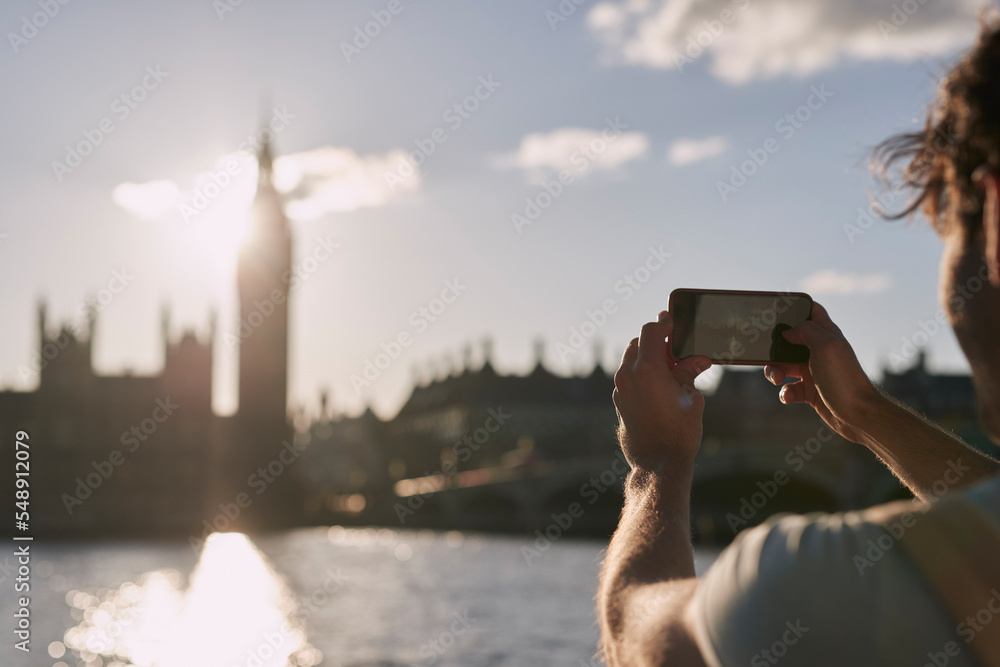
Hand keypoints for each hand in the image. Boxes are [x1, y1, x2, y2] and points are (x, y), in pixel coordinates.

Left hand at [613, 311, 712, 473]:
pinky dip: (640, 374)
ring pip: (630, 360)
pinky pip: (627, 378)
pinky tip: (659, 385)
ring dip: (647, 357)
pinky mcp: (618, 402)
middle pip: (638, 343)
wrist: (658, 465)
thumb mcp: (691, 398)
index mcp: (647, 369)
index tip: (673, 321)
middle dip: (655, 341)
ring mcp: (619, 390)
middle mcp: (627, 376)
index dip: (663, 323)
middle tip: (675, 347)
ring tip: (670, 368)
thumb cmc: (679, 433)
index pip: (651, 331)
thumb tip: (699, 359)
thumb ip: (689, 373)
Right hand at [763, 302, 882, 443]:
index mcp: (826, 335)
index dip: (795, 307)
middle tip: (767, 353)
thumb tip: (787, 331)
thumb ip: (806, 330)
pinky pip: (789, 388)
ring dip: (775, 371)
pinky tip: (789, 395)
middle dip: (775, 347)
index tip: (777, 311)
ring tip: (777, 379)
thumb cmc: (844, 379)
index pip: (811, 312)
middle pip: (790, 340)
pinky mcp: (810, 391)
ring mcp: (814, 371)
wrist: (857, 415)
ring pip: (784, 365)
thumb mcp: (825, 346)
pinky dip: (785, 392)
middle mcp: (819, 351)